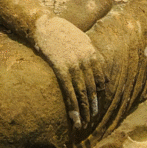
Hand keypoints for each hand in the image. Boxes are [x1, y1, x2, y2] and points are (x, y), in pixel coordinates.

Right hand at [33, 15, 107, 129]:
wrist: (46, 25)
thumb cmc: (63, 32)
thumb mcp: (83, 40)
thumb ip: (92, 55)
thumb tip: (101, 75)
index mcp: (92, 53)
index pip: (100, 78)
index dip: (100, 93)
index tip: (99, 103)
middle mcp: (85, 60)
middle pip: (92, 88)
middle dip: (93, 105)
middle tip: (93, 118)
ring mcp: (74, 65)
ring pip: (82, 93)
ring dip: (84, 110)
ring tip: (84, 122)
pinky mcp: (61, 69)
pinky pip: (69, 91)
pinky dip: (73, 106)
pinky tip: (74, 117)